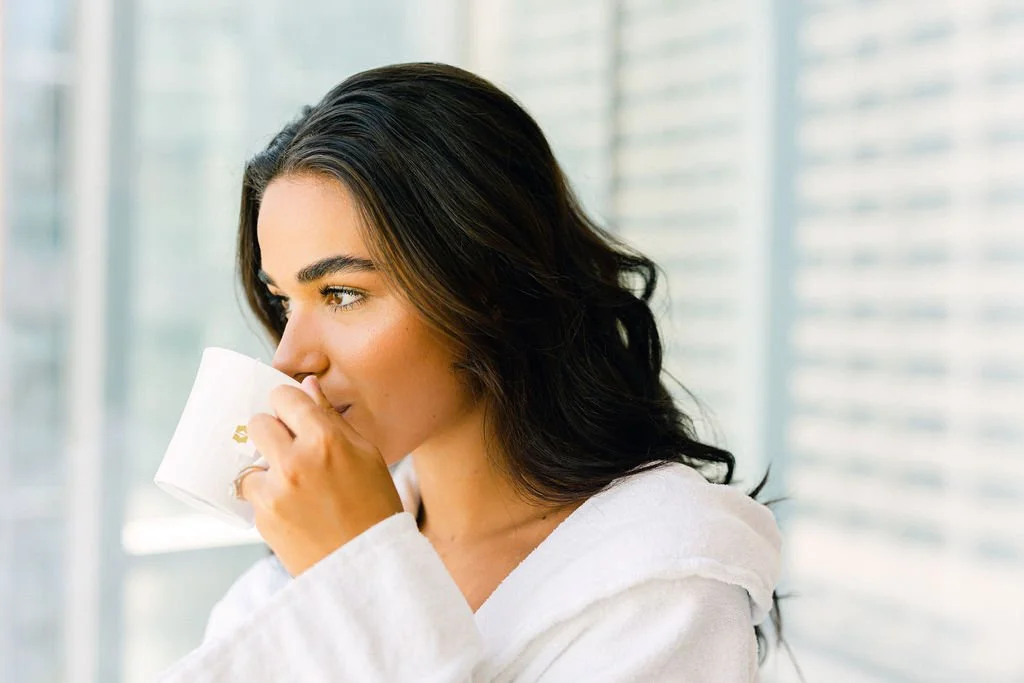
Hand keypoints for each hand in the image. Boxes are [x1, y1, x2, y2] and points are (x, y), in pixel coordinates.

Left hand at [238, 376, 404, 576]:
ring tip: (294, 486)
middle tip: (290, 448)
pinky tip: (293, 507)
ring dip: (266, 468)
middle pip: (258, 423)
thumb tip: (307, 386)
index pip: (284, 396)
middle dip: (272, 432)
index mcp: (326, 439)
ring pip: (250, 460)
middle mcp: (295, 461)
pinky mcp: (262, 517)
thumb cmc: (375, 505)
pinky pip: (253, 492)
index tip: (293, 415)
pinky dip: (266, 496)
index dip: (288, 404)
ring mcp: (275, 491)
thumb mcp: (366, 454)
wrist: (367, 565)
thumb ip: (332, 418)